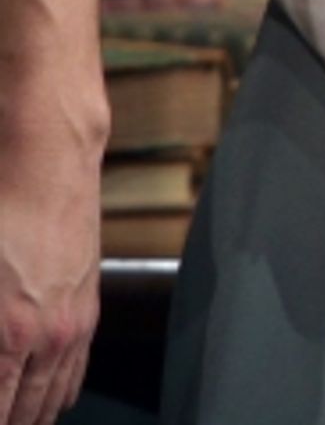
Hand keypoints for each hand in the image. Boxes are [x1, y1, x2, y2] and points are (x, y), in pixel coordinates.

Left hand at [0, 91, 105, 424]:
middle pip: (22, 413)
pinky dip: (58, 395)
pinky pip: (76, 372)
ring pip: (51, 400)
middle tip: (0, 419)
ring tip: (18, 421)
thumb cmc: (0, 199)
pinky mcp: (88, 305)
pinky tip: (49, 401)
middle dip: (9, 421)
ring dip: (30, 417)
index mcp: (10, 333)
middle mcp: (48, 337)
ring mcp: (73, 322)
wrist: (48, 155)